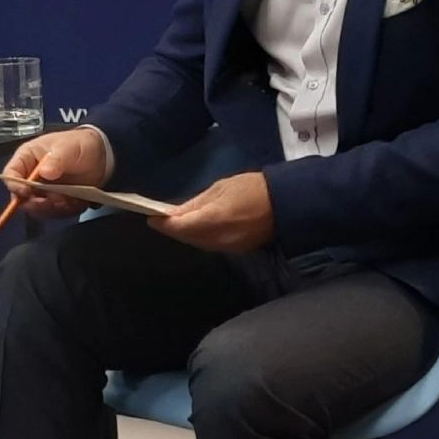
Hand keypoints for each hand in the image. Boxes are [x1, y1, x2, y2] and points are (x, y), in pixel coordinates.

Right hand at [3, 128, 108, 219]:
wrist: (102, 155)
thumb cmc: (79, 144)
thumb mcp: (67, 147)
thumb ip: (56, 159)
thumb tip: (45, 171)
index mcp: (27, 159)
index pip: (11, 175)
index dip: (15, 186)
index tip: (27, 192)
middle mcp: (32, 177)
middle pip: (22, 197)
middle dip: (36, 203)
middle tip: (52, 201)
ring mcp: (44, 191)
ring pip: (38, 209)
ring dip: (52, 208)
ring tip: (67, 200)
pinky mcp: (56, 201)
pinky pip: (55, 213)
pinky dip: (65, 211)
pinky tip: (75, 201)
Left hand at [151, 171, 274, 251]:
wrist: (287, 204)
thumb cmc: (253, 188)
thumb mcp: (221, 188)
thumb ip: (196, 203)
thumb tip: (175, 213)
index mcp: (213, 219)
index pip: (179, 227)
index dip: (163, 224)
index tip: (151, 217)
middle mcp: (218, 238)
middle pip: (186, 237)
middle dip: (172, 229)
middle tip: (160, 218)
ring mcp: (228, 247)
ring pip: (197, 243)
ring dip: (185, 234)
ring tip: (175, 222)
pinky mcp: (236, 250)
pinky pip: (210, 245)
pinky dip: (199, 237)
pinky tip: (195, 228)